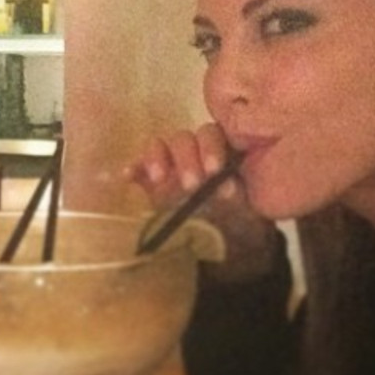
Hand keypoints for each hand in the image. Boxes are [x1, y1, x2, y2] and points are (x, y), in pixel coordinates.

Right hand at [127, 123, 280, 281]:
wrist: (224, 240)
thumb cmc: (237, 218)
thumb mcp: (246, 203)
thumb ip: (235, 190)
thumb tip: (228, 186)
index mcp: (218, 150)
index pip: (210, 134)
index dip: (211, 149)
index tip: (214, 171)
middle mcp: (192, 151)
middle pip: (183, 139)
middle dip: (186, 158)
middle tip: (191, 184)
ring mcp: (169, 164)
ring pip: (160, 146)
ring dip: (158, 157)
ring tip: (160, 178)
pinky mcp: (148, 180)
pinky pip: (137, 166)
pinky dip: (133, 168)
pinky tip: (128, 176)